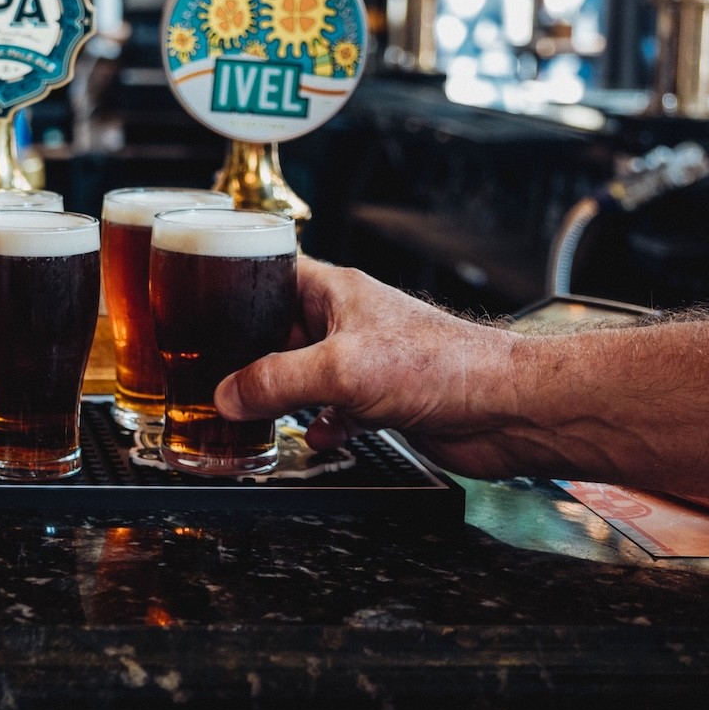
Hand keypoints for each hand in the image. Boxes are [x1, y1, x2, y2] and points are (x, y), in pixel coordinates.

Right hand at [214, 258, 538, 478]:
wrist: (504, 409)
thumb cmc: (442, 365)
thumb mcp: (339, 368)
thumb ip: (275, 381)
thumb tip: (227, 395)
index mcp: (335, 292)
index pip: (273, 272)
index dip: (238, 283)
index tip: (204, 304)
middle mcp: (347, 321)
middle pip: (280, 330)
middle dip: (249, 353)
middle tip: (213, 371)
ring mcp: (364, 361)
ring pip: (304, 372)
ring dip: (280, 393)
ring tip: (248, 409)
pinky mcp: (382, 399)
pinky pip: (334, 408)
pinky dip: (319, 424)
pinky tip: (313, 437)